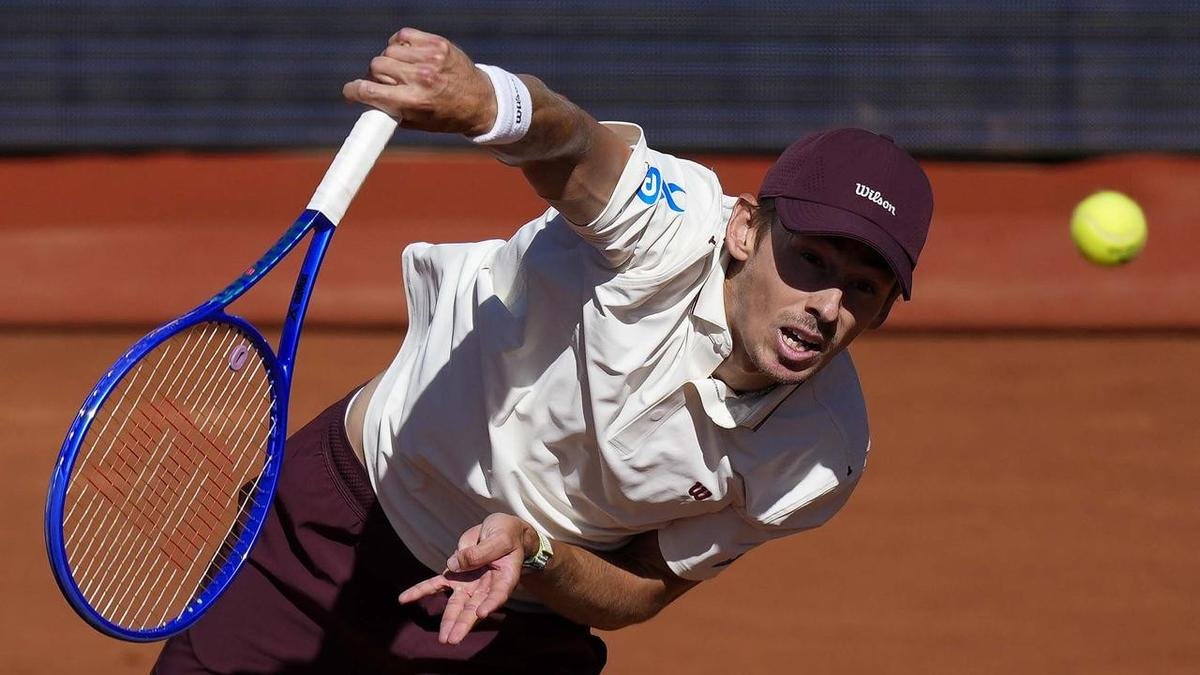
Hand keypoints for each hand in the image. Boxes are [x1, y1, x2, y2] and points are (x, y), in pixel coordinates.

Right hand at [343, 27, 496, 135]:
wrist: (481, 102)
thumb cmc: (447, 116)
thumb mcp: (418, 123)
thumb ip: (391, 110)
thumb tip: (365, 100)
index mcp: (415, 102)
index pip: (370, 91)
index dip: (354, 91)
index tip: (350, 92)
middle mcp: (422, 78)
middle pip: (377, 65)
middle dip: (375, 76)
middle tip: (385, 83)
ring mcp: (430, 58)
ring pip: (389, 50)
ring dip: (390, 61)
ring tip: (401, 71)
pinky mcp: (438, 44)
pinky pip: (404, 36)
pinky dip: (400, 44)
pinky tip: (407, 55)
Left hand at [398, 513, 537, 643]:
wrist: (499, 530)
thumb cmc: (506, 534)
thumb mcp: (499, 538)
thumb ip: (480, 552)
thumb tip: (452, 565)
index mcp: (504, 577)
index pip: (498, 593)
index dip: (491, 604)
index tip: (481, 614)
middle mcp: (485, 586)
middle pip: (473, 606)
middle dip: (463, 623)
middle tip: (453, 640)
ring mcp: (468, 583)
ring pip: (455, 603)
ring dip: (447, 620)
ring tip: (442, 639)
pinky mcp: (453, 575)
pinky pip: (434, 585)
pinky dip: (419, 591)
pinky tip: (403, 599)